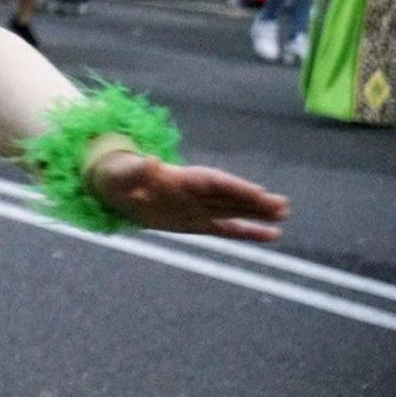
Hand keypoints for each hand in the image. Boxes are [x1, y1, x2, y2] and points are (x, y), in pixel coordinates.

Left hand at [89, 152, 288, 241]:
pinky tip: (270, 235)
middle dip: (254, 200)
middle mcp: (194, 193)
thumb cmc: (118, 176)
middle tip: (283, 205)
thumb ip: (138, 169)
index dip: (234, 187)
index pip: (213, 182)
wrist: (113, 189)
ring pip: (233, 210)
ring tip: (284, 215)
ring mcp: (197, 208)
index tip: (257, 192)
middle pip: (229, 195)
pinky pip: (226, 228)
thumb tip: (150, 160)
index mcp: (179, 178)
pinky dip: (247, 232)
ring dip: (257, 213)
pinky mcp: (196, 223)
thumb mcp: (123, 173)